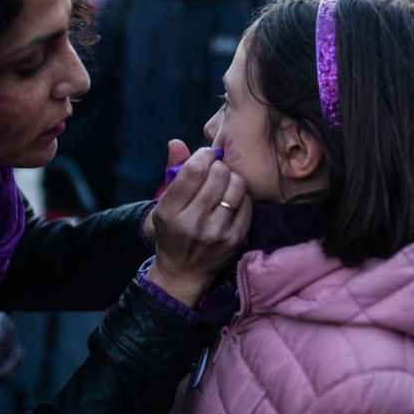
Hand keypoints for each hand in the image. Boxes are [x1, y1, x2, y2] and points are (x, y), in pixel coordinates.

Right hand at [148, 141, 251, 306]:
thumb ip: (173, 171)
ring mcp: (216, 233)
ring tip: (225, 185)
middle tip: (216, 170)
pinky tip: (232, 201)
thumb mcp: (166, 203)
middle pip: (218, 174)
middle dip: (219, 166)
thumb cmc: (174, 228)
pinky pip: (248, 203)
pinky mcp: (235, 239)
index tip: (206, 155)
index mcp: (170, 210)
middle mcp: (192, 223)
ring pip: (237, 186)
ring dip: (233, 179)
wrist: (183, 271)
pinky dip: (242, 197)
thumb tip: (177, 142)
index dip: (204, 155)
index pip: (193, 171)